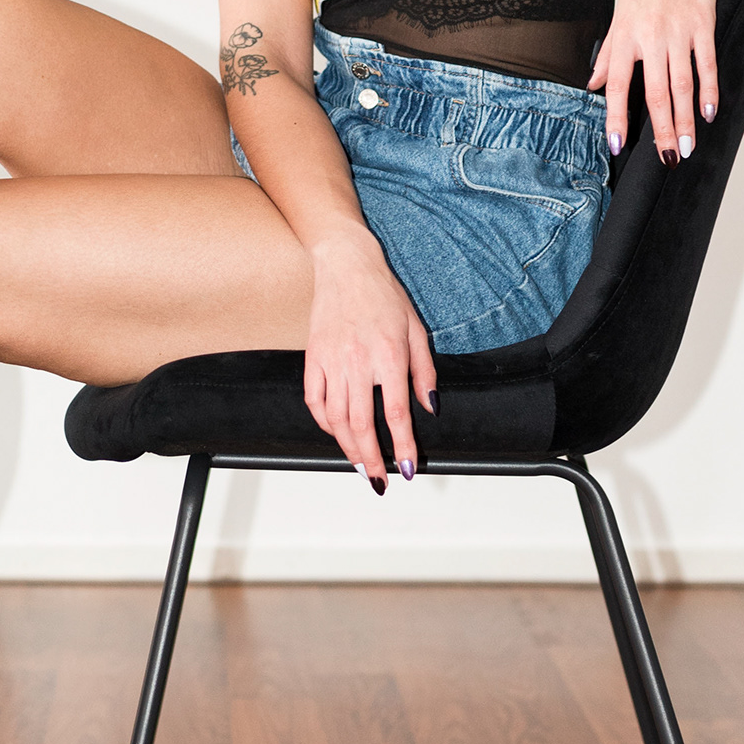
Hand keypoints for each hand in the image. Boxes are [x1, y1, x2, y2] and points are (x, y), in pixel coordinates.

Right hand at [303, 226, 437, 492]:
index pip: (396, 413)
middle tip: (379, 477)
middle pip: (361, 424)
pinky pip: (314, 400)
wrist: (346, 266)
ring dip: (348, 447)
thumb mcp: (416, 330)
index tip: (406, 467)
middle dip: (371, 458)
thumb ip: (424, 372)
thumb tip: (430, 407)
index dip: (402, 445)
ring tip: (360, 463)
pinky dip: (324, 423)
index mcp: (389, 355)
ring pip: (336, 418)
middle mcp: (358, 361)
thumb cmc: (383, 295)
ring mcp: (331, 361)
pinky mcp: (313, 357)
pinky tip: (336, 432)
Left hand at [588, 0, 724, 161]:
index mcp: (625, 36)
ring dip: (686, 118)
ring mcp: (678, 30)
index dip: (617, 117)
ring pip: (682, 83)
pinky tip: (709, 112)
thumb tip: (594, 86)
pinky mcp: (703, 23)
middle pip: (655, 92)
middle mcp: (649, 35)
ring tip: (688, 146)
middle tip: (668, 159)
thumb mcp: (620, 15)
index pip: (619, 85)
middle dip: (662, 129)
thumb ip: (609, 54)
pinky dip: (710, 90)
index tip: (617, 145)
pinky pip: (706, 63)